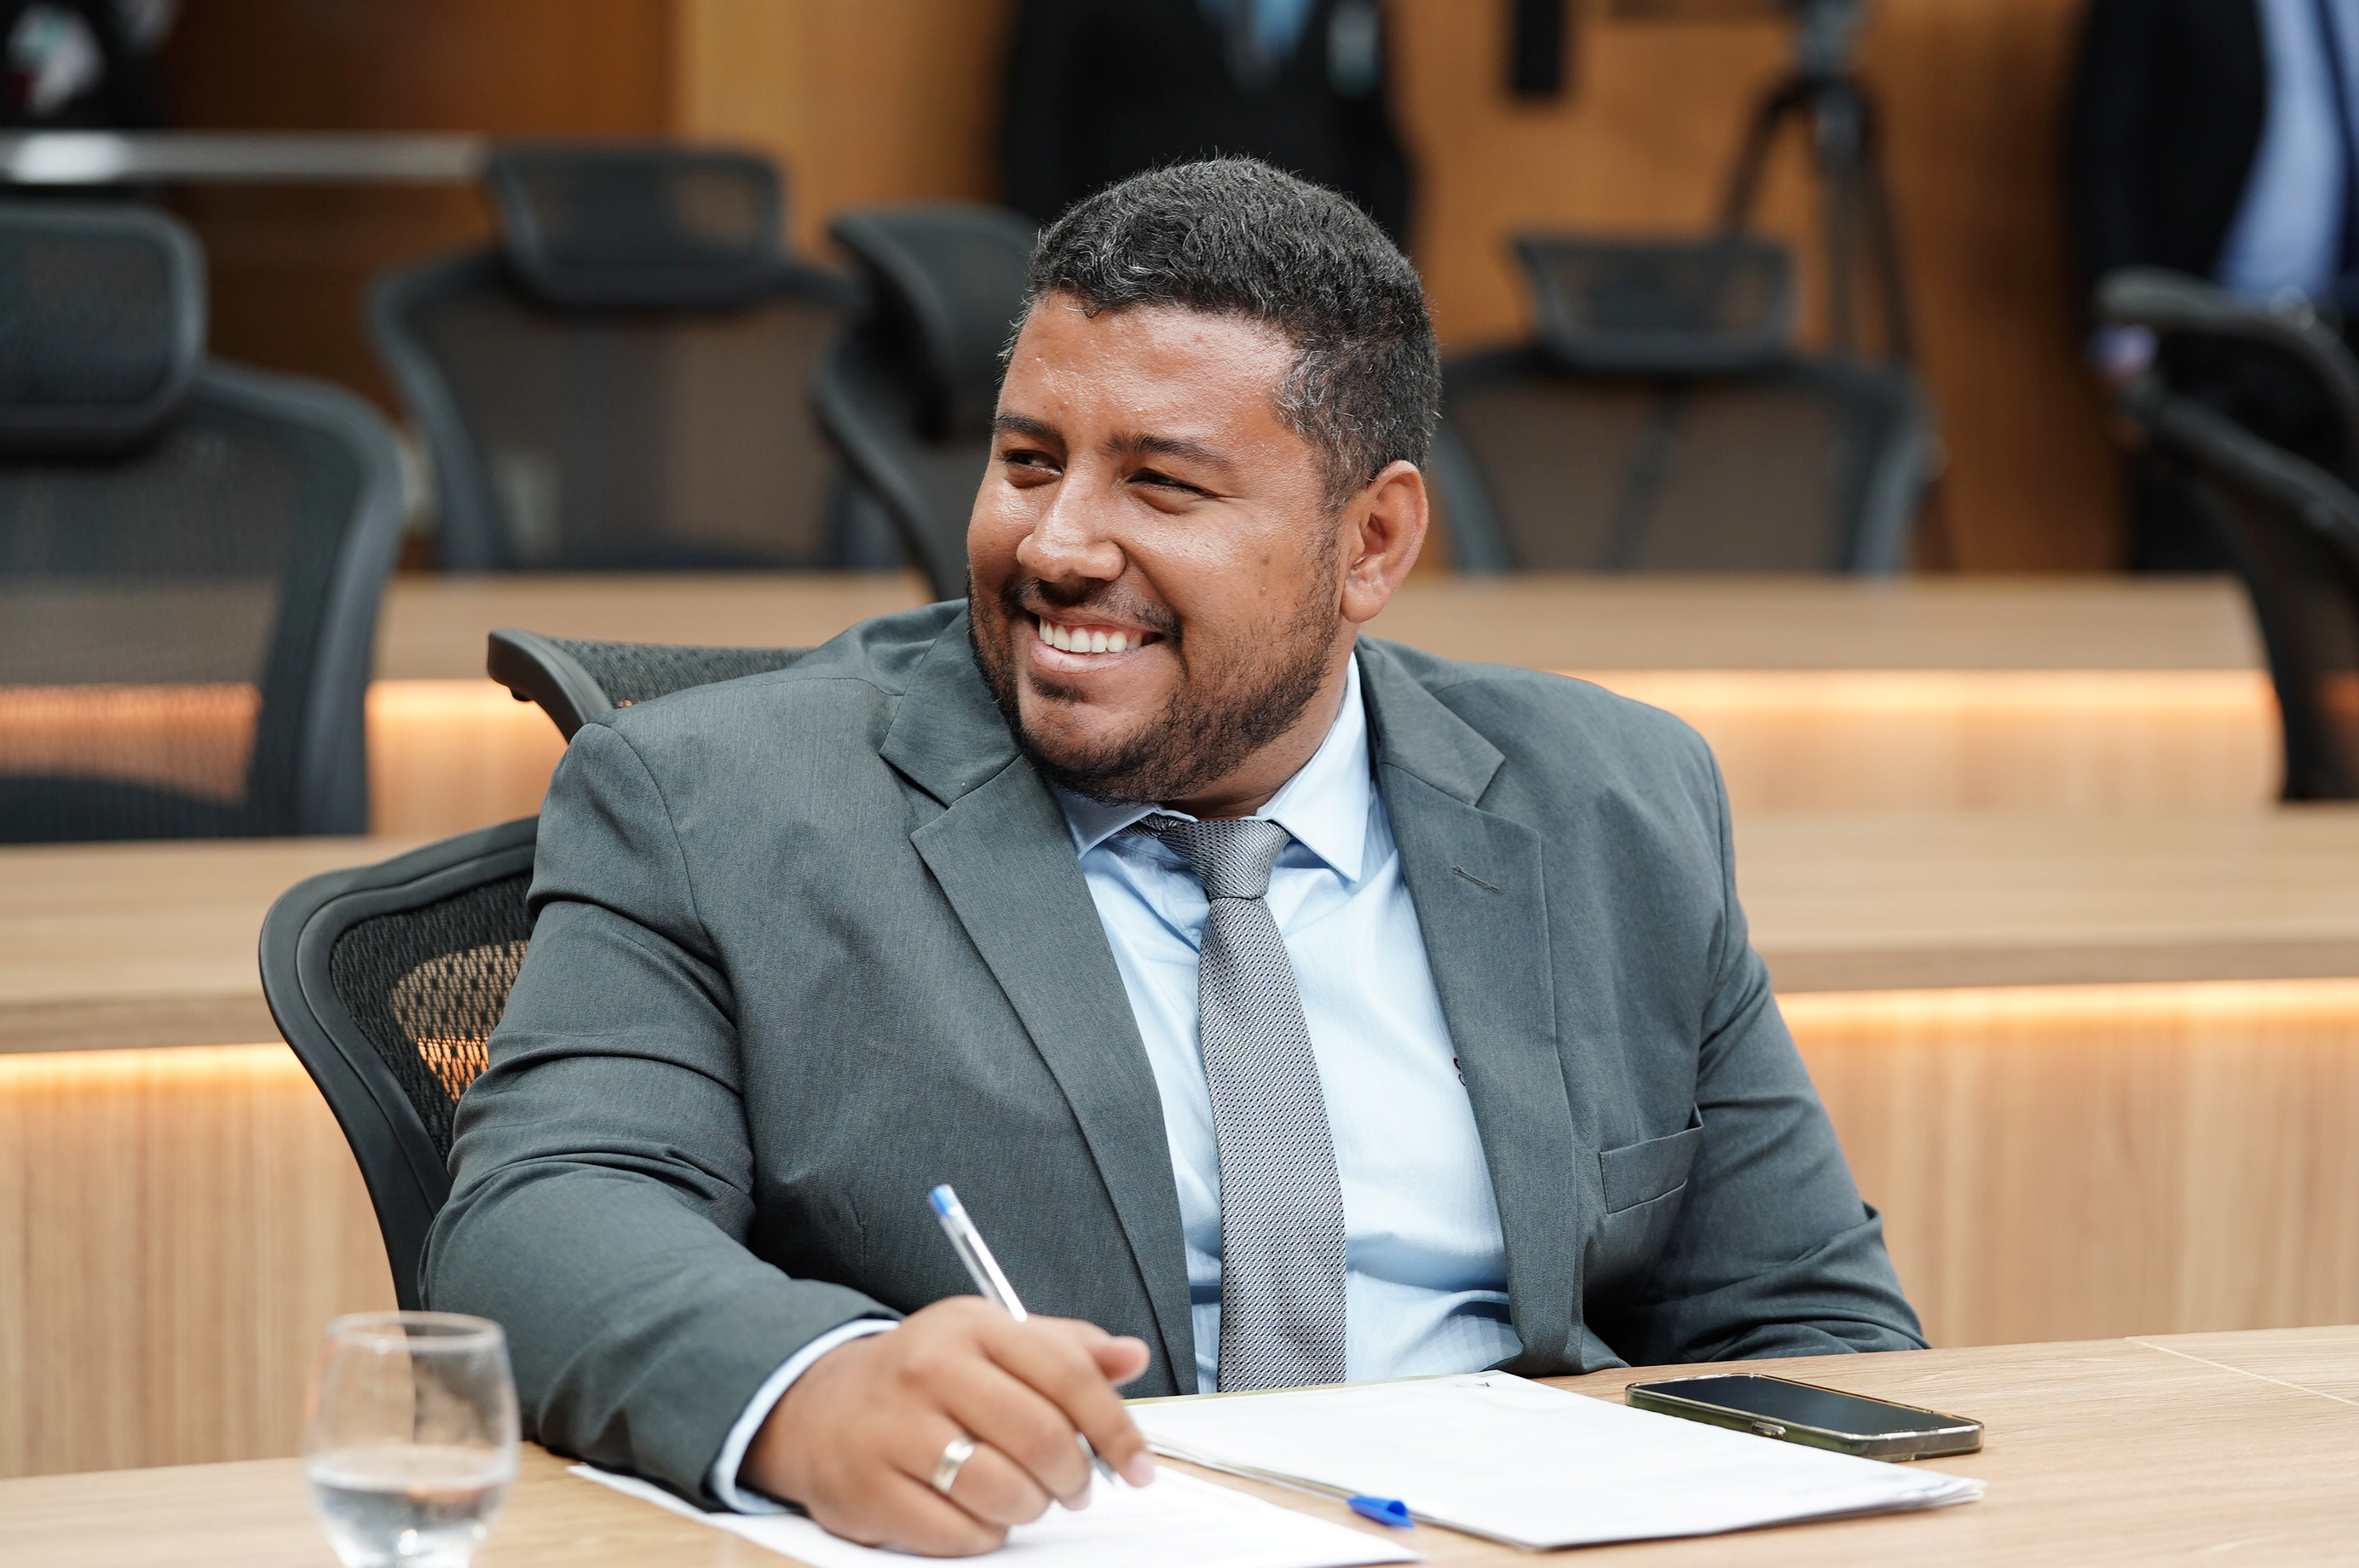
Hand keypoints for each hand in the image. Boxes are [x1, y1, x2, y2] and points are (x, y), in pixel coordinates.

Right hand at [741, 1297, 1156, 1554]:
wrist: (815, 1405)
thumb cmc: (920, 1376)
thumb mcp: (989, 1340)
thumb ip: (1064, 1349)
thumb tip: (1131, 1356)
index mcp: (970, 1327)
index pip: (1067, 1374)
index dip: (1115, 1428)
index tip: (1138, 1466)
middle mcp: (930, 1370)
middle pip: (1040, 1439)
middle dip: (1075, 1478)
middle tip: (1076, 1488)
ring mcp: (894, 1431)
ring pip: (1004, 1493)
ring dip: (1030, 1508)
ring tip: (1022, 1496)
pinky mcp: (869, 1490)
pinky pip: (958, 1535)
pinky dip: (984, 1535)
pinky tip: (975, 1513)